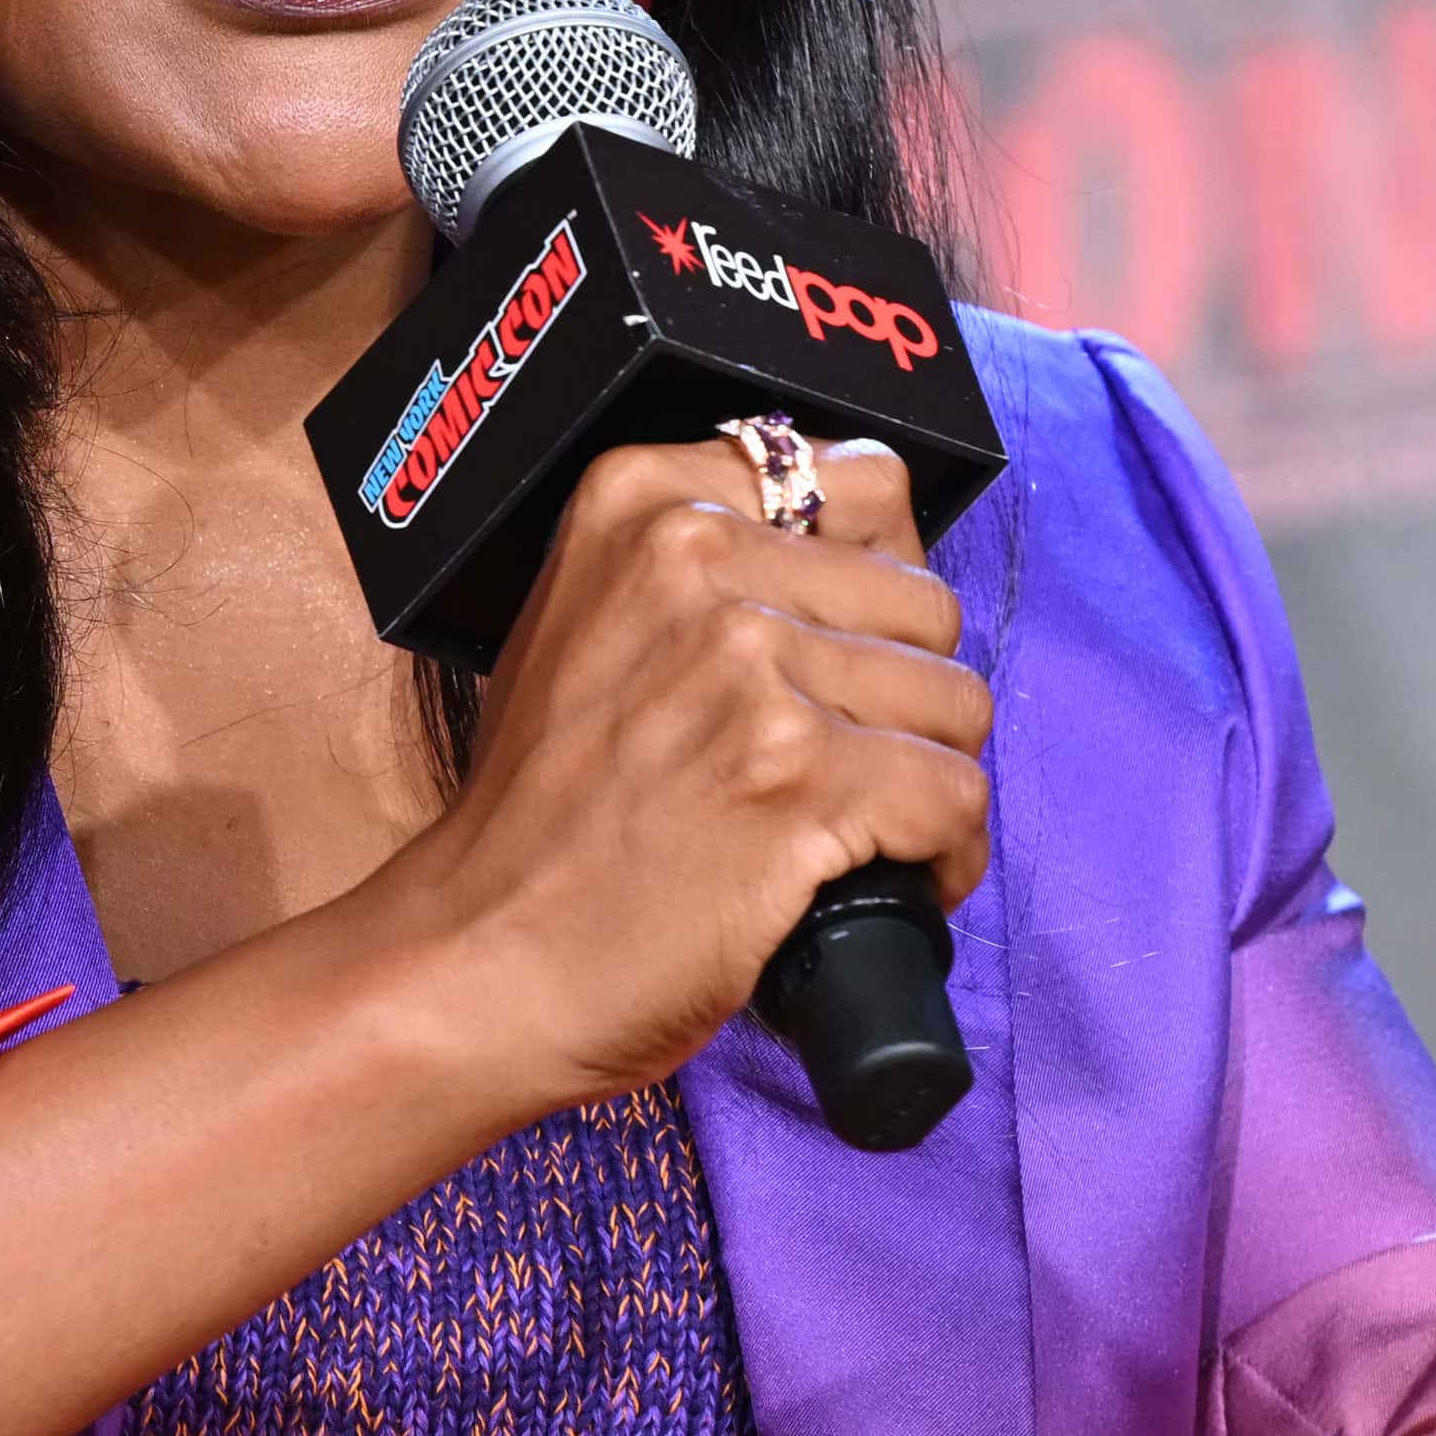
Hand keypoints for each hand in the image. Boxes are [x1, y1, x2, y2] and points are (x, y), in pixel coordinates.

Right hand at [356, 433, 988, 1112]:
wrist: (480, 956)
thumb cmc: (541, 816)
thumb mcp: (585, 623)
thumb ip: (699, 570)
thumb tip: (858, 570)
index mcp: (643, 501)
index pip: (866, 480)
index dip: (881, 581)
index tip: (851, 648)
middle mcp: (694, 559)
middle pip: (925, 603)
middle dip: (908, 694)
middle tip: (846, 763)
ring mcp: (747, 667)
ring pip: (955, 702)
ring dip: (930, 777)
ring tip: (862, 826)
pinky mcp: (796, 776)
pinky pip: (955, 795)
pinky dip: (945, 854)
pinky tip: (892, 880)